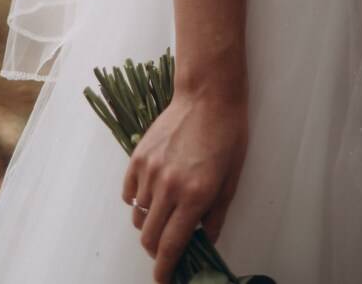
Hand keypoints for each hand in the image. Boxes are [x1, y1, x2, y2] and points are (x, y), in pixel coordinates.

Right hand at [121, 88, 247, 282]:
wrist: (208, 95)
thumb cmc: (227, 135)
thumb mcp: (231, 179)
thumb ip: (216, 216)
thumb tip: (205, 242)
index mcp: (195, 196)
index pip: (171, 247)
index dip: (165, 270)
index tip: (164, 280)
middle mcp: (168, 187)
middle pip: (149, 238)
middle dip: (157, 251)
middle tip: (168, 247)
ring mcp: (149, 171)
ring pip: (138, 216)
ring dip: (149, 223)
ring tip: (165, 212)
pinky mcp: (137, 157)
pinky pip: (129, 193)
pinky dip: (137, 200)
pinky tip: (152, 193)